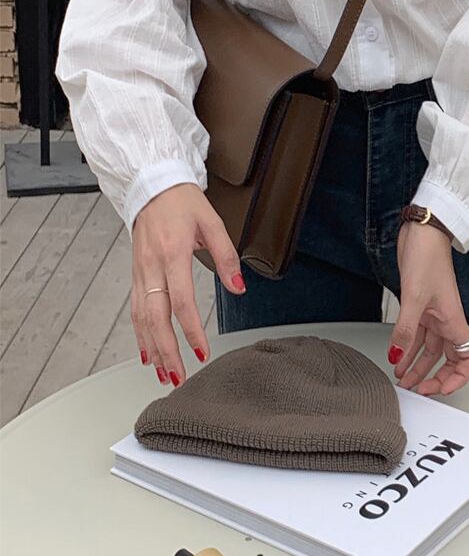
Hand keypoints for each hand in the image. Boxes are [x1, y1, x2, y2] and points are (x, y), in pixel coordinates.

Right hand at [131, 183, 245, 386]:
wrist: (153, 185)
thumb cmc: (183, 202)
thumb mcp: (213, 223)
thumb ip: (227, 257)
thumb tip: (239, 287)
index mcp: (173, 254)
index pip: (182, 301)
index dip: (191, 330)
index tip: (202, 350)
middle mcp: (152, 267)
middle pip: (156, 318)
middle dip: (167, 351)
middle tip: (178, 376)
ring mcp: (140, 272)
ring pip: (142, 319)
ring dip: (152, 349)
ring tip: (164, 373)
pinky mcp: (136, 274)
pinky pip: (135, 310)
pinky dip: (140, 334)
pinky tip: (147, 352)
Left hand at [389, 220, 468, 395]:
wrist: (423, 233)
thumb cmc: (428, 257)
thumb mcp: (414, 297)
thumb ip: (406, 329)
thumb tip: (397, 355)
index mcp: (453, 320)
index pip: (467, 358)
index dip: (459, 377)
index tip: (442, 389)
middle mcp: (446, 319)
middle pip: (446, 358)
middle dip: (433, 377)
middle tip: (417, 390)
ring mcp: (434, 313)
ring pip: (429, 349)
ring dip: (417, 365)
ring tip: (402, 379)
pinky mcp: (421, 305)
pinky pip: (417, 334)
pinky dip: (407, 347)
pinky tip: (396, 355)